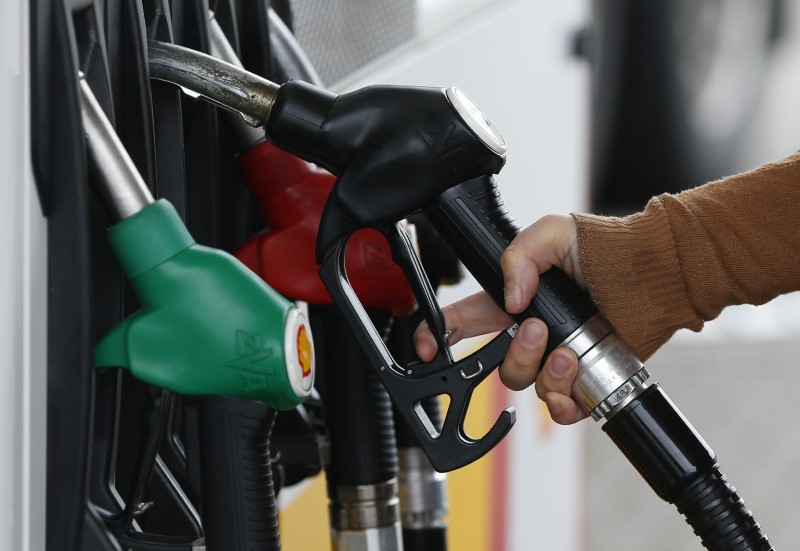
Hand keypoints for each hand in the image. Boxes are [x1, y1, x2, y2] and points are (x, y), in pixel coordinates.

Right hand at [414, 214, 587, 424]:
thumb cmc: (605, 248)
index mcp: (512, 300)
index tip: (427, 347)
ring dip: (545, 373)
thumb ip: (518, 256)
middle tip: (537, 330)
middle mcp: (530, 333)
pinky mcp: (582, 380)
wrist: (652, 276)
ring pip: (527, 385)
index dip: (437, 334)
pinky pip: (560, 408)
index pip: (463, 321)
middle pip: (495, 363)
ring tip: (569, 353)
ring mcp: (555, 359)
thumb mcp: (553, 232)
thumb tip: (512, 299)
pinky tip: (574, 381)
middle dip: (514, 353)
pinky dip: (563, 402)